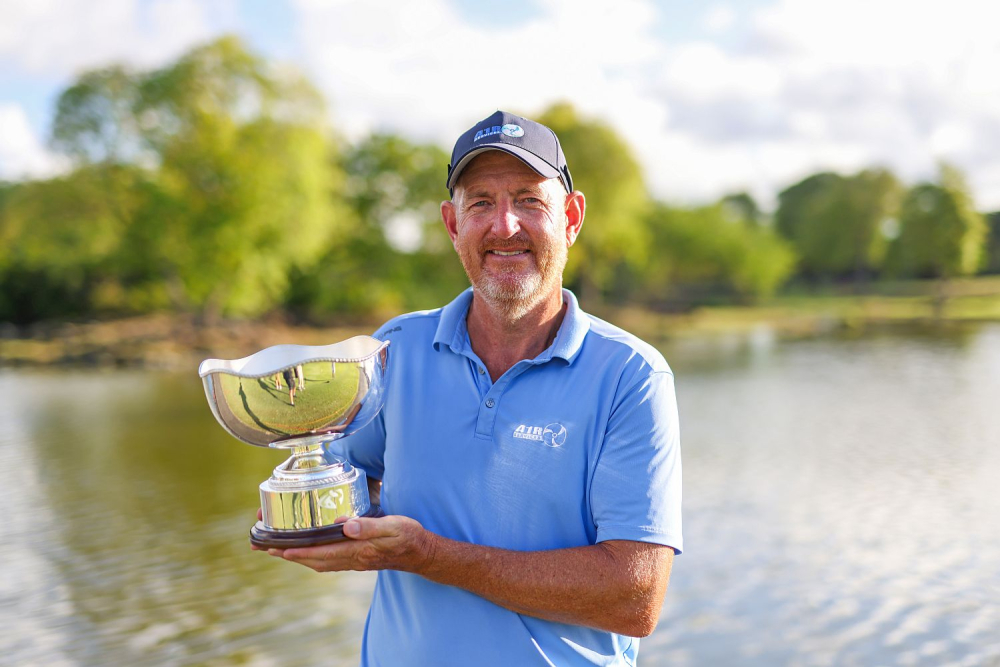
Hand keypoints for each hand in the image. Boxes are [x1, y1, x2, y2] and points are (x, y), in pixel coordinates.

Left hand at [263, 514, 435, 573]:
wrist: (421, 553)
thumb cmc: (408, 537)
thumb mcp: (393, 526)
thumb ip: (369, 526)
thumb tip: (345, 525)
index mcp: (358, 550)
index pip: (322, 552)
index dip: (299, 551)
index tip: (279, 548)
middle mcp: (352, 558)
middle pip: (314, 560)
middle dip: (289, 554)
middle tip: (266, 547)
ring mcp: (354, 561)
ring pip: (319, 562)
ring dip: (297, 557)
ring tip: (278, 549)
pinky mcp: (357, 559)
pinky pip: (328, 561)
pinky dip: (312, 557)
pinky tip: (308, 551)